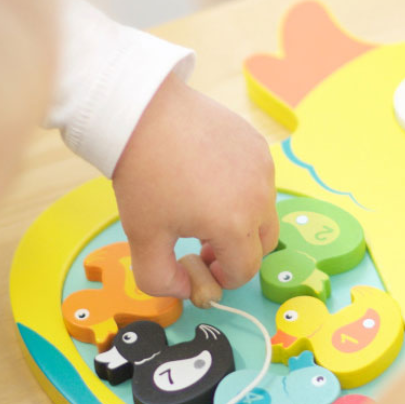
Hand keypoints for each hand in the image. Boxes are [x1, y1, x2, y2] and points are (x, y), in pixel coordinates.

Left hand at [112, 74, 278, 297]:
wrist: (141, 114)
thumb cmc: (143, 176)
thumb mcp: (142, 238)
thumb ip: (162, 280)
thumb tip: (186, 289)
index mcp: (234, 225)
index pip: (244, 271)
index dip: (222, 277)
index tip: (200, 265)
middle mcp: (258, 196)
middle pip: (262, 244)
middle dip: (236, 252)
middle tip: (202, 242)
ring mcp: (262, 167)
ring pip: (263, 211)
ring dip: (240, 221)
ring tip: (202, 207)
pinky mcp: (257, 144)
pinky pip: (259, 180)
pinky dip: (241, 190)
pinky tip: (206, 177)